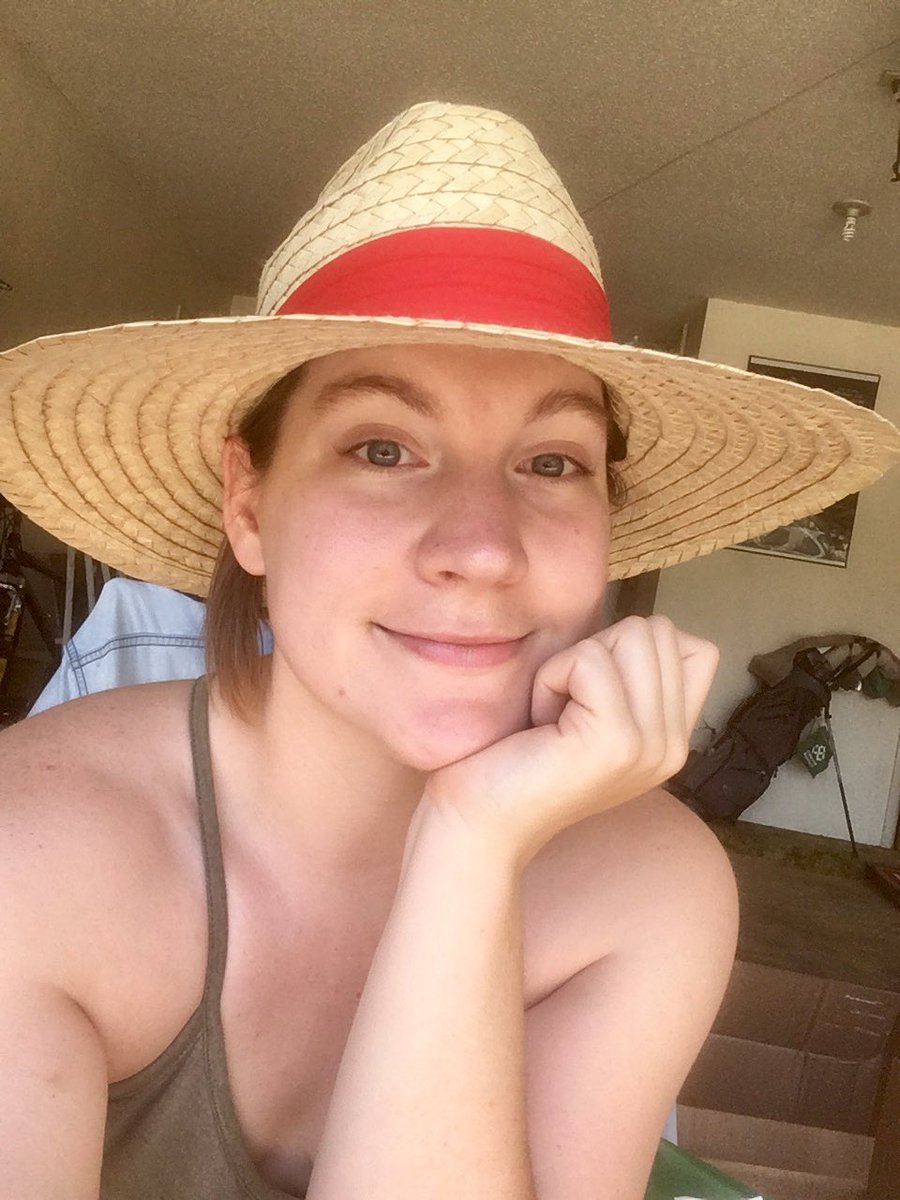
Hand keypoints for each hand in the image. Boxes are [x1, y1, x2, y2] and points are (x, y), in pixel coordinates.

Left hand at [421, 615, 718, 866]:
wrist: (479, 821)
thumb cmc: (520, 757)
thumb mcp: (593, 712)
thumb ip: (631, 678)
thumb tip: (647, 625)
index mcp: (674, 739)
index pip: (699, 648)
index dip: (634, 647)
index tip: (591, 693)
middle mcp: (674, 747)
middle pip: (659, 632)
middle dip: (597, 651)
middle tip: (565, 708)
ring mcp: (650, 746)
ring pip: (632, 635)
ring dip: (574, 663)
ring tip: (553, 716)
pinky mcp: (615, 740)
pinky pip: (589, 658)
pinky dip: (552, 677)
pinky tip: (539, 723)